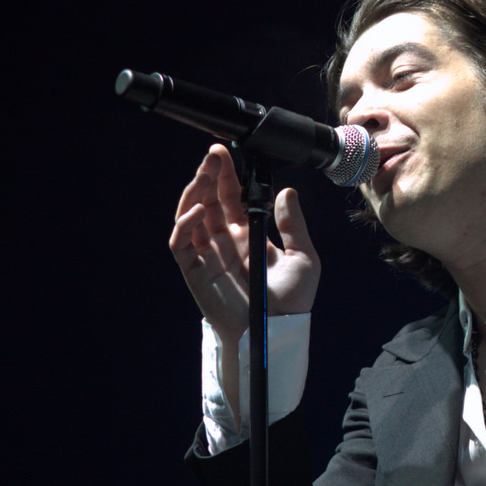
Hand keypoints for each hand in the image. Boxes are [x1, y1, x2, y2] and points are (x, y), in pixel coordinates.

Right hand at [169, 144, 320, 343]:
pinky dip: (185, 225)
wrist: (278, 333)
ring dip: (195, 193)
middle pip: (210, 200)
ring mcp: (208, 256)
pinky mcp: (196, 272)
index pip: (232, 198)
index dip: (227, 175)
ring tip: (203, 173)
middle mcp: (225, 242)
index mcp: (248, 236)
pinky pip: (182, 245)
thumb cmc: (292, 303)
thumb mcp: (304, 257)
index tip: (226, 153)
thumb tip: (287, 192)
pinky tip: (198, 210)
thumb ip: (294, 225)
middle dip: (209, 175)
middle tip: (213, 153)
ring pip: (191, 217)